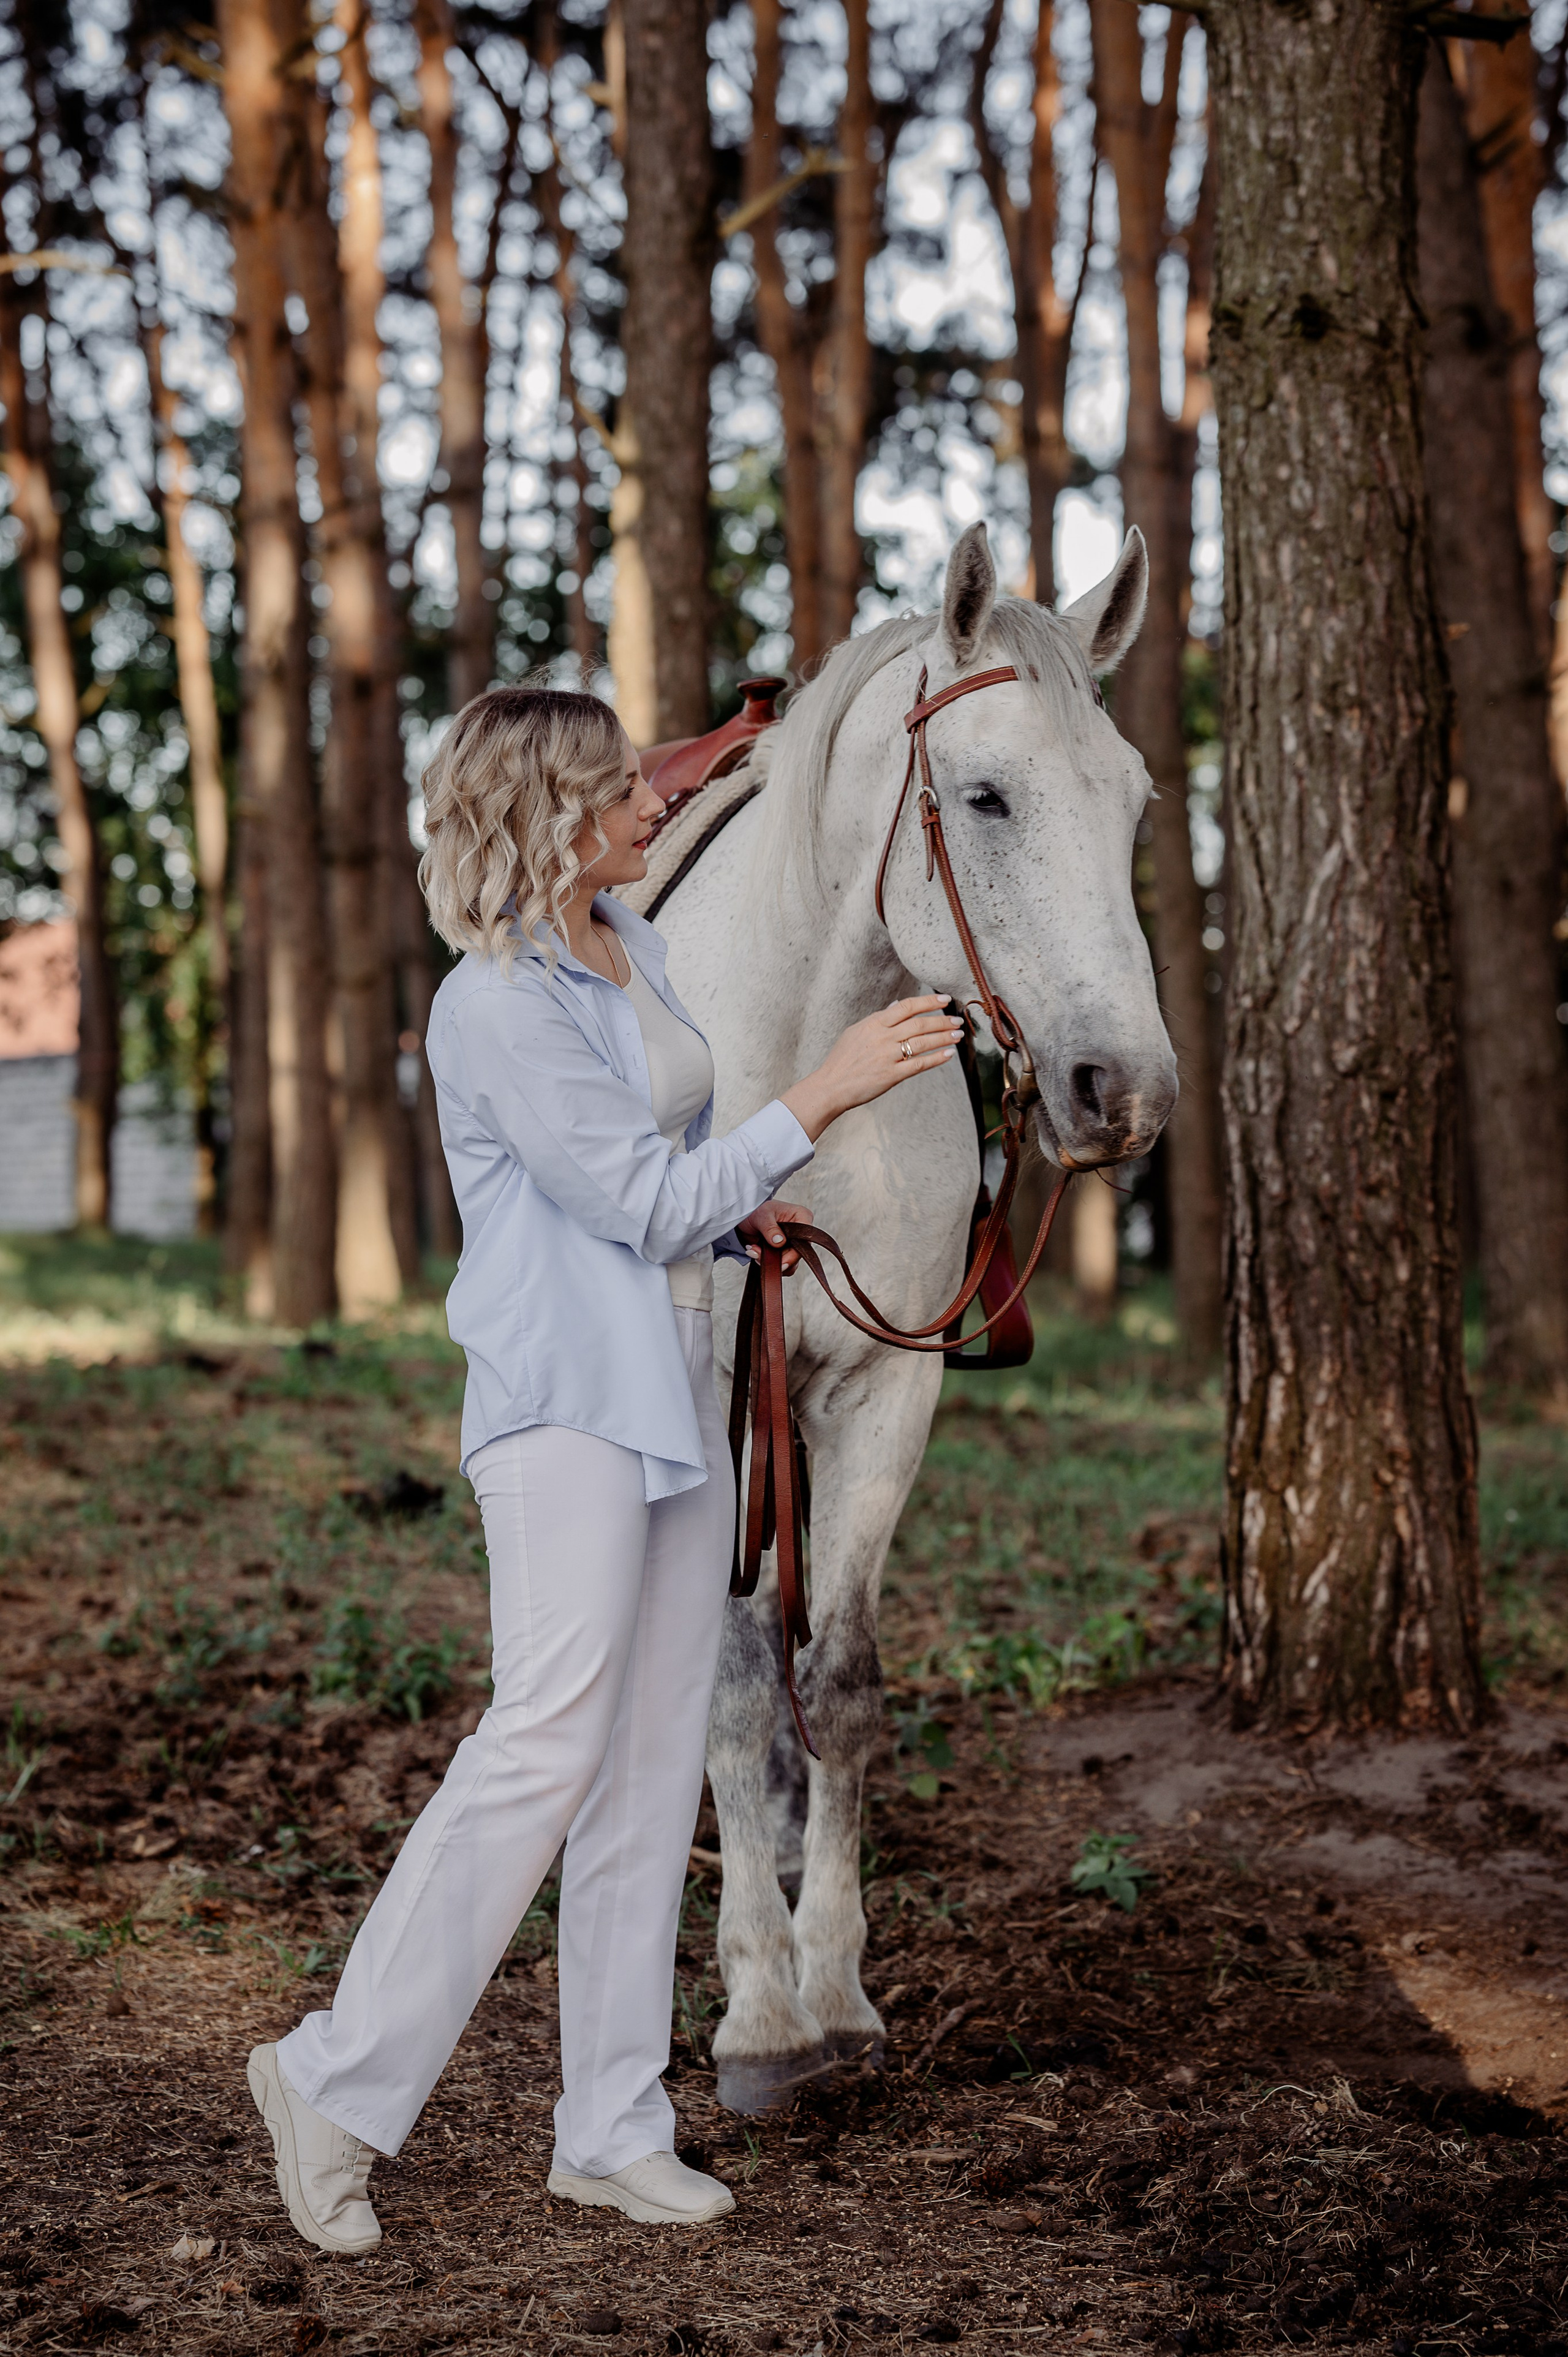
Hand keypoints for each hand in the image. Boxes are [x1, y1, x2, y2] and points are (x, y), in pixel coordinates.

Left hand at [738, 1199, 810, 1272]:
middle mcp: (800, 1232)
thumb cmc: (757, 1209)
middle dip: (778, 1260)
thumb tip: (779, 1242)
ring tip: (754, 1250)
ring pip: (790, 1263)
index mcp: (801, 1217)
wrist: (746, 1217)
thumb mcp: (762, 1216)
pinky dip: (767, 1262)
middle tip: (757, 1253)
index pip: (806, 1240)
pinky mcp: (784, 1251)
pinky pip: (781, 1264)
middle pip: (798, 1255)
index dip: (795, 1253)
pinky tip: (755, 1252)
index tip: (781, 1262)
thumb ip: (770, 1229)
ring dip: (770, 1262)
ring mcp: (793, 1243)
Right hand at [780, 995, 963, 1142]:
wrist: (830, 1086)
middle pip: (919, 1024)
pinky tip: (948, 1054)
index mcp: (874, 1024)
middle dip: (942, 1020)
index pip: (906, 1007)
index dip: (928, 1001)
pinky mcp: (891, 1075)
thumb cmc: (842, 1059)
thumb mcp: (855, 1032)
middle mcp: (882, 1037)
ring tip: (958, 1034)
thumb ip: (877, 1018)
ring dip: (943, 1037)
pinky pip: (919, 1064)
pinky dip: (936, 1058)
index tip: (945, 999)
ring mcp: (887, 1056)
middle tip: (958, 1020)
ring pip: (922, 1042)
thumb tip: (895, 1005)